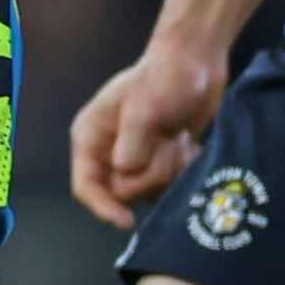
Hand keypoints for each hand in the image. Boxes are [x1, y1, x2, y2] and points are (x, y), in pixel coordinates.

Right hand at [69, 42, 227, 228]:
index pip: (86, 186)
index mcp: (91, 136)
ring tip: (179, 140)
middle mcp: (108, 151)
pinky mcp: (157, 161)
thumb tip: (125, 172)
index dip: (103, 207)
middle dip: (149, 176)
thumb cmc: (166, 78)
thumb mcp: (146, 106)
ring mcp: (134, 158)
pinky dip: (180, 171)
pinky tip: (189, 146)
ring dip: (168, 172)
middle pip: (121, 192)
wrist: (198, 63)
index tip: (127, 220)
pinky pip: (165, 186)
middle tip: (168, 146)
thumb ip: (133, 142)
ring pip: (146, 192)